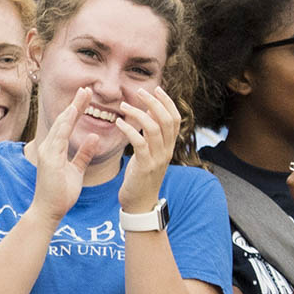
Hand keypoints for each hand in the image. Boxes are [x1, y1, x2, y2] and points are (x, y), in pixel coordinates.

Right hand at [29, 87, 97, 221]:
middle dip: (76, 103)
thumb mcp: (77, 169)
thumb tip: (94, 137)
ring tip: (83, 94)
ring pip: (62, 124)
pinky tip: (73, 112)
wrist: (49, 210)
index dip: (77, 109)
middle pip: (65, 120)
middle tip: (87, 88)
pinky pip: (59, 137)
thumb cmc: (61, 192)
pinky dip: (66, 124)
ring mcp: (48, 151)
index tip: (87, 96)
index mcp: (56, 148)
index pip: (68, 124)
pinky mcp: (49, 158)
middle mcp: (50, 146)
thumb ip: (84, 153)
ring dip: (72, 108)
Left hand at [115, 85, 180, 212]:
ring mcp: (157, 158)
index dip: (168, 103)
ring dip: (139, 114)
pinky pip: (139, 143)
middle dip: (155, 103)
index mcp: (169, 146)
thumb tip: (148, 116)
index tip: (157, 89)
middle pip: (167, 120)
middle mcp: (167, 150)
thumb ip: (151, 137)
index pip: (175, 119)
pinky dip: (129, 130)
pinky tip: (118, 123)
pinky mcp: (145, 166)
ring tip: (125, 105)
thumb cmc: (140, 178)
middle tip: (141, 91)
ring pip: (154, 129)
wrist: (140, 204)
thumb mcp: (149, 155)